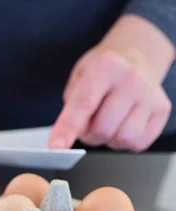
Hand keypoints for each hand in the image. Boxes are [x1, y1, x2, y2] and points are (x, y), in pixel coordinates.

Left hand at [50, 15, 173, 151]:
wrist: (135, 56)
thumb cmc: (102, 71)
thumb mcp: (78, 79)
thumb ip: (71, 108)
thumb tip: (66, 139)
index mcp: (106, 67)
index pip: (83, 105)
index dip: (67, 129)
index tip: (56, 147)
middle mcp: (132, 79)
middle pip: (102, 129)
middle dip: (88, 135)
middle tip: (87, 123)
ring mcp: (150, 95)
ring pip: (122, 139)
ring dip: (107, 140)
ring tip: (105, 122)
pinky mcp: (162, 110)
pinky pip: (138, 143)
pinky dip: (124, 142)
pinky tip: (121, 124)